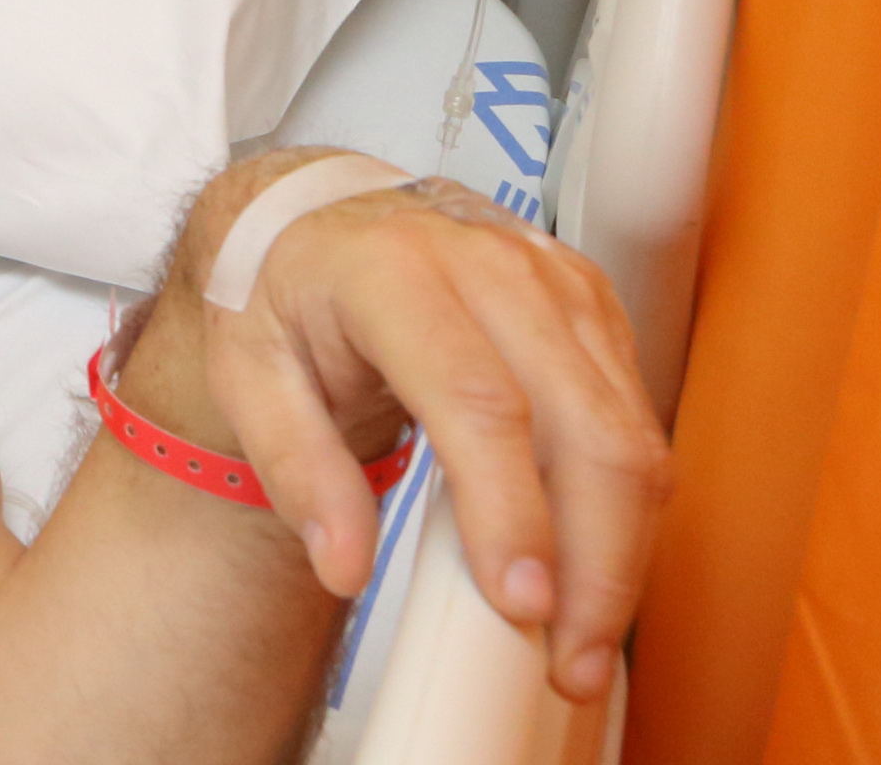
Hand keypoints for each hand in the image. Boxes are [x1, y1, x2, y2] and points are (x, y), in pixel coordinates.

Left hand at [183, 157, 667, 703]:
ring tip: (586, 637)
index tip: (521, 604)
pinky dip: (627, 504)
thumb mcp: (245, 370)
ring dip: (624, 547)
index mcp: (393, 272)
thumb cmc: (282, 294)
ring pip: (628, 431)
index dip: (511, 508)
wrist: (320, 221)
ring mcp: (555, 282)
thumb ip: (293, 466)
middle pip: (582, 426)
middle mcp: (491, 266)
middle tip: (570, 659)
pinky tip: (592, 562)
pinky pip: (634, 418)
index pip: (477, 399)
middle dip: (594, 556)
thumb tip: (341, 565)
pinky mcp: (593, 305)